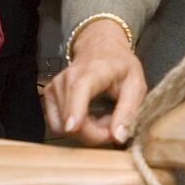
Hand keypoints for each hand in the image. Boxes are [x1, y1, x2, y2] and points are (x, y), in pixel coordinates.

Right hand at [43, 19, 146, 145]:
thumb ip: (128, 111)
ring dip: (87, 131)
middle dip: (95, 133)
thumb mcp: (136, 85)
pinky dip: (75, 128)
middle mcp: (68, 78)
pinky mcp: (49, 96)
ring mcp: (55, 87)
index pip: (79, 90)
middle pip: (72, 120)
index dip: (75, 111)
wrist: (100, 47)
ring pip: (65, 127)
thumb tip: (118, 137)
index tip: (73, 128)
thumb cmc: (120, 66)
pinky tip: (90, 117)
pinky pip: (58, 125)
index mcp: (93, 71)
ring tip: (104, 117)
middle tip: (114, 123)